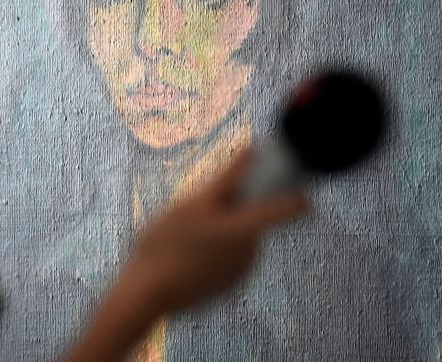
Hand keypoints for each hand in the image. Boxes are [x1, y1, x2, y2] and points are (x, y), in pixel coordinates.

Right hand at [126, 149, 308, 312]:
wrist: (147, 293)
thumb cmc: (168, 243)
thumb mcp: (196, 202)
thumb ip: (229, 176)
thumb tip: (254, 148)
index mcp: (248, 229)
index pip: (293, 209)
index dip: (294, 192)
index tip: (285, 181)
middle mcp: (252, 253)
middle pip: (255, 219)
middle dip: (235, 209)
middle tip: (202, 208)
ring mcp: (240, 273)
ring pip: (239, 239)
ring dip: (222, 230)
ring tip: (187, 233)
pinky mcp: (227, 287)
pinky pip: (228, 259)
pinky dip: (214, 252)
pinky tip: (186, 253)